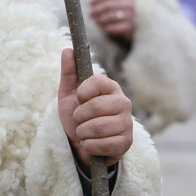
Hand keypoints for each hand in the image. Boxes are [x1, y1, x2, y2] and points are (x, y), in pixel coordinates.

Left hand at [57, 48, 133, 166]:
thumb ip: (69, 73)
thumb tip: (68, 49)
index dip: (83, 92)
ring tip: (84, 132)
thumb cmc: (77, 116)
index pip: (98, 81)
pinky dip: (90, 146)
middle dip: (78, 116)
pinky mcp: (127, 142)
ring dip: (83, 133)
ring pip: (98, 127)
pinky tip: (90, 144)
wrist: (82, 144)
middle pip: (95, 106)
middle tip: (78, 120)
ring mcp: (127, 123)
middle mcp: (123, 102)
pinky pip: (104, 144)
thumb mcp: (68, 94)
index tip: (78, 98)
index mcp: (110, 87)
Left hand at [89, 0, 134, 41]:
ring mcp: (132, 16)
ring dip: (100, 19)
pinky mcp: (131, 28)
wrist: (146, 22)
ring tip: (96, 21)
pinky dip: (107, 28)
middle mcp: (130, 4)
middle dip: (97, 10)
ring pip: (110, 16)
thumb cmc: (128, 9)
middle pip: (108, 5)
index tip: (89, 3)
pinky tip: (104, 28)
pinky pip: (115, 28)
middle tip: (90, 14)